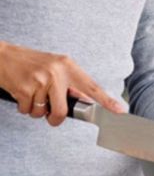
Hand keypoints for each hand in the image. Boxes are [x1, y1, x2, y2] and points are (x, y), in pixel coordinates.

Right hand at [0, 41, 124, 125]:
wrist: (2, 56)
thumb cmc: (30, 63)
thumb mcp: (54, 66)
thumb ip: (69, 82)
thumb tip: (83, 101)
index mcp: (68, 66)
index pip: (92, 86)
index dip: (107, 100)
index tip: (120, 110)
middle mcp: (56, 72)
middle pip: (62, 110)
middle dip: (55, 118)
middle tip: (50, 114)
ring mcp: (40, 81)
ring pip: (42, 112)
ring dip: (35, 110)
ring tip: (31, 94)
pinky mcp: (24, 89)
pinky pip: (27, 111)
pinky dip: (23, 107)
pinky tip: (21, 93)